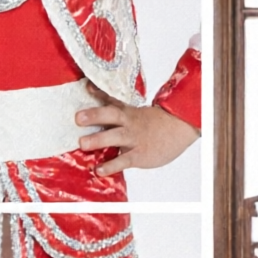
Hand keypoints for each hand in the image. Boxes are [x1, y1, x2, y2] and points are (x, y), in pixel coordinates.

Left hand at [74, 88, 198, 175]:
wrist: (179, 130)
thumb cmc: (153, 123)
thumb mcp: (134, 111)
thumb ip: (112, 104)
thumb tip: (88, 88)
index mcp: (128, 112)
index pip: (112, 100)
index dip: (99, 93)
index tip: (86, 87)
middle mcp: (129, 123)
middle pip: (112, 115)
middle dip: (95, 116)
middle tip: (78, 118)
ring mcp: (134, 139)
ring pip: (116, 137)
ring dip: (99, 139)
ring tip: (82, 144)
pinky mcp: (139, 155)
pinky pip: (124, 160)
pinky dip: (111, 165)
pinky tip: (99, 170)